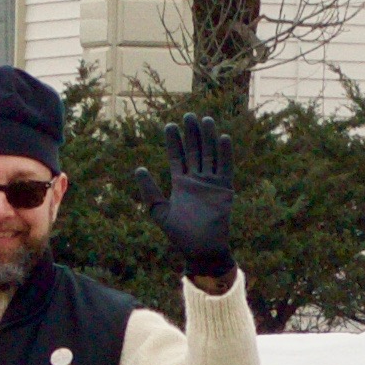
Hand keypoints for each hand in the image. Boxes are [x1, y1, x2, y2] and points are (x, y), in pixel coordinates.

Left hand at [129, 115, 236, 283]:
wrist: (200, 249)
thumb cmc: (179, 234)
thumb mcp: (159, 211)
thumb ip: (149, 190)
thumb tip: (139, 168)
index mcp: (181, 184)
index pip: (177, 157)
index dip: (174, 141)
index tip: (170, 125)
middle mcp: (197, 180)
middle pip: (194, 151)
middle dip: (192, 133)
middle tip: (188, 115)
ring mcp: (211, 183)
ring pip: (210, 155)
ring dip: (208, 138)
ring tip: (205, 119)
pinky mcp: (224, 189)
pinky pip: (225, 168)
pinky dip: (225, 153)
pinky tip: (222, 137)